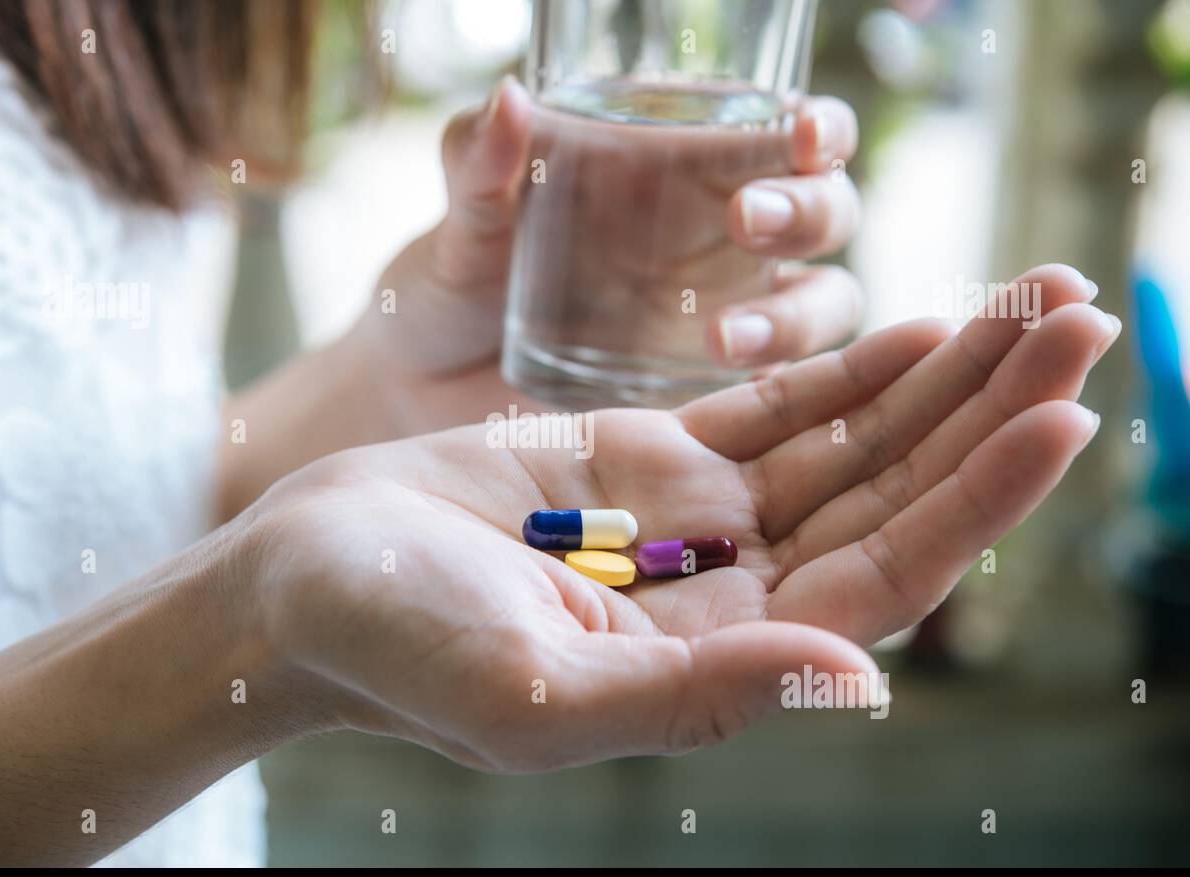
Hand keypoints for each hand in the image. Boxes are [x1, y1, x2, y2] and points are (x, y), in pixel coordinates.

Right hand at [248, 265, 1112, 770]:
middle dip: (989, 415)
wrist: (308, 578)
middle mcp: (730, 593)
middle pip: (891, 496)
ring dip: (941, 378)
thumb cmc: (397, 651)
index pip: (885, 578)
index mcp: (720, 662)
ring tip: (1033, 304)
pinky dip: (848, 366)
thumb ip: (695, 696)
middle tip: (1081, 321)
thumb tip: (859, 680)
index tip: (1059, 417)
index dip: (977, 503)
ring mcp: (695, 521)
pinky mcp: (650, 459)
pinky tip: (922, 326)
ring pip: (848, 443)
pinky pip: (775, 409)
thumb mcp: (538, 696)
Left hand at [358, 78, 863, 435]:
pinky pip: (782, 394)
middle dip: (807, 211)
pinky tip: (733, 399)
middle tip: (742, 219)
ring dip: (796, 315)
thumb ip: (481, 162)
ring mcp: (726, 318)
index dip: (817, 128)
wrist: (431, 384)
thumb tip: (511, 97)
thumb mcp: (466, 216)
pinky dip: (782, 394)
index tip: (799, 128)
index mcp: (685, 172)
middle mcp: (723, 241)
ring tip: (721, 337)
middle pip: (825, 214)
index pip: (788, 134)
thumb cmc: (457, 278)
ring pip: (822, 305)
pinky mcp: (711, 396)